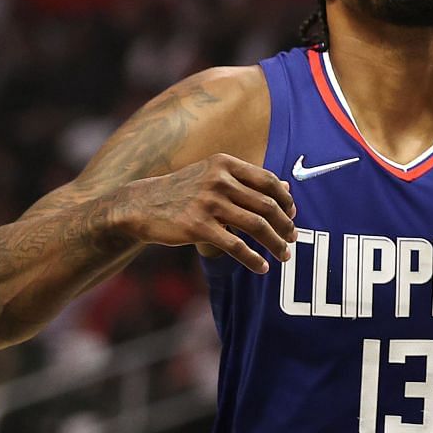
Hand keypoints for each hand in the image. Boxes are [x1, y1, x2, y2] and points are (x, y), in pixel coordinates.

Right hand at [111, 153, 296, 273]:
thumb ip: (248, 181)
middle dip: (286, 225)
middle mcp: (219, 180)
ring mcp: (208, 203)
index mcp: (225, 164)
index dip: (286, 201)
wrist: (139, 205)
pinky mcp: (198, 227)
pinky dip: (254, 259)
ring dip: (276, 243)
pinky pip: (236, 246)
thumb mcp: (213, 176)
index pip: (269, 181)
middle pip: (267, 205)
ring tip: (284, 255)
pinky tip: (263, 267)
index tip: (293, 215)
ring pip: (257, 226)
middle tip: (292, 238)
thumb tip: (287, 187)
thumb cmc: (182, 191)